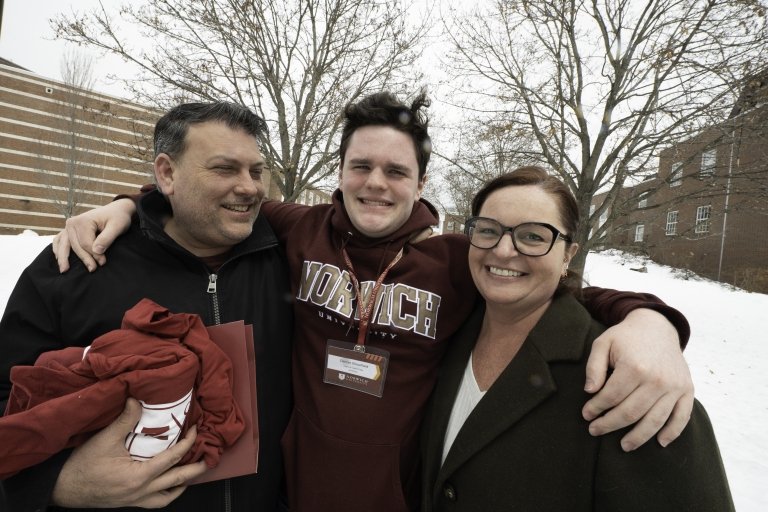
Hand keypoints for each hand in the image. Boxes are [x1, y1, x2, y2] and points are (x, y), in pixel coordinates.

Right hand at [52, 198, 135, 272]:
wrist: (116, 210)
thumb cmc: (118, 218)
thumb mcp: (117, 227)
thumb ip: (107, 238)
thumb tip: (96, 251)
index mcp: (83, 221)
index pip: (86, 244)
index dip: (94, 255)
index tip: (103, 262)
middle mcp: (72, 223)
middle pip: (76, 246)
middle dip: (84, 259)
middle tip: (93, 270)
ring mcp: (69, 226)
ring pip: (65, 245)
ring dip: (64, 258)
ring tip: (64, 271)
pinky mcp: (69, 229)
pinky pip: (59, 240)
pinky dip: (57, 249)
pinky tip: (58, 259)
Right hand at [52, 398, 206, 507]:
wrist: (64, 488)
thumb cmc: (83, 465)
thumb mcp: (104, 439)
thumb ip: (125, 420)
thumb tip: (137, 399)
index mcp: (139, 476)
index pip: (173, 458)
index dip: (189, 442)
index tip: (196, 429)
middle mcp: (142, 491)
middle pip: (179, 480)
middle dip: (197, 467)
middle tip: (210, 455)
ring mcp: (137, 500)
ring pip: (170, 496)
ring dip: (184, 482)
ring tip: (193, 469)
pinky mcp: (131, 503)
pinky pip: (157, 502)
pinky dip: (169, 493)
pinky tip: (171, 484)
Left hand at [582, 308, 693, 450]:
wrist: (657, 326)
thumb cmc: (625, 337)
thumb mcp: (602, 343)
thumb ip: (593, 367)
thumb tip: (590, 392)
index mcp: (634, 366)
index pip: (611, 397)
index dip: (596, 408)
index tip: (586, 415)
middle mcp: (657, 379)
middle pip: (630, 412)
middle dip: (609, 425)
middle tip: (595, 430)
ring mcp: (674, 386)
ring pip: (654, 420)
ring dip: (638, 437)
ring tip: (623, 445)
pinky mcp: (687, 389)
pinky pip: (681, 417)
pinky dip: (672, 432)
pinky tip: (660, 443)